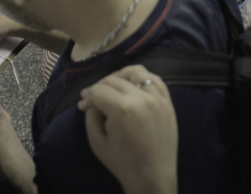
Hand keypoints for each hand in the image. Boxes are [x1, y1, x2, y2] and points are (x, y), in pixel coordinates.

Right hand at [79, 65, 177, 193]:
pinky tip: (133, 86)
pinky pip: (154, 80)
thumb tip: (92, 100)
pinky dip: (142, 78)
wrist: (153, 177)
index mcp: (122, 108)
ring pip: (135, 72)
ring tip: (112, 87)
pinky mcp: (168, 102)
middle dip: (99, 87)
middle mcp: (141, 98)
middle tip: (92, 100)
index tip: (82, 106)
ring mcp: (158, 98)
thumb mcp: (97, 141)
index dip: (87, 96)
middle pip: (113, 79)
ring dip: (120, 76)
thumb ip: (92, 115)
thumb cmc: (122, 162)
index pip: (98, 90)